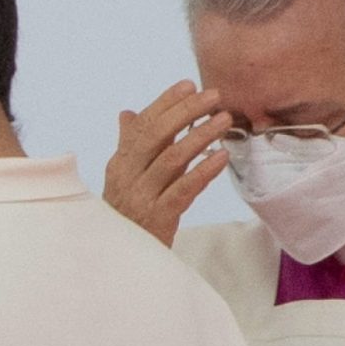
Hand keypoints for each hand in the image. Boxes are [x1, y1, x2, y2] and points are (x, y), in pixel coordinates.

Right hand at [104, 81, 230, 247]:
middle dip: (185, 112)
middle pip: (155, 136)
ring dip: (200, 136)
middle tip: (213, 95)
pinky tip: (221, 156)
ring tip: (225, 119)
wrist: (121, 261)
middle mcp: (126, 177)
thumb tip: (128, 113)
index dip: (165, 103)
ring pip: (170, 159)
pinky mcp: (157, 217)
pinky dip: (203, 170)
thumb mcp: (126, 179)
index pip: (141, 125)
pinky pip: (183, 189)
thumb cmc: (128, 216)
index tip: (189, 84)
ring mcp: (140, 196)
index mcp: (120, 164)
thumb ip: (130, 146)